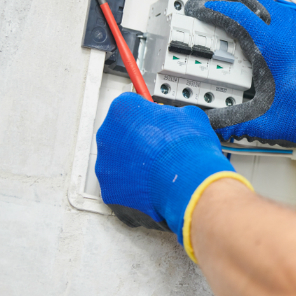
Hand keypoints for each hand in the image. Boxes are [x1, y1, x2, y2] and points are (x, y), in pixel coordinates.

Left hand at [95, 92, 251, 254]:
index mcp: (123, 109)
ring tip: (159, 169)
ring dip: (134, 165)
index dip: (146, 116)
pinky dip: (134, 187)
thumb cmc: (187, 147)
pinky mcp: (109, 189)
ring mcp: (105, 163)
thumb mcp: (190, 115)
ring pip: (118, 162)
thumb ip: (175, 114)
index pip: (130, 107)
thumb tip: (178, 119)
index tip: (155, 123)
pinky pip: (120, 186)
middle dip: (138, 141)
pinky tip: (153, 185)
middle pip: (120, 134)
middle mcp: (107, 134)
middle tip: (159, 147)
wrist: (188, 179)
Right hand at [185, 0, 295, 164]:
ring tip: (225, 1)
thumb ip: (235, 123)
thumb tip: (211, 126)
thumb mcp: (270, 122)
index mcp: (276, 45)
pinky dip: (266, 12)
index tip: (194, 5)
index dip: (211, 7)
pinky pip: (285, 12)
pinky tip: (259, 22)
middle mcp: (292, 28)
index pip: (236, 14)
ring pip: (269, 1)